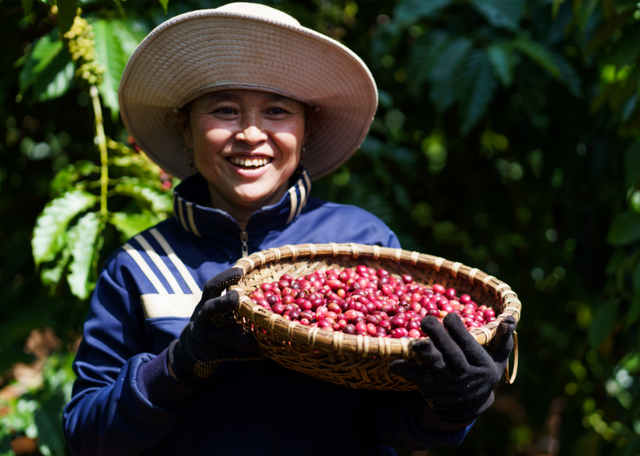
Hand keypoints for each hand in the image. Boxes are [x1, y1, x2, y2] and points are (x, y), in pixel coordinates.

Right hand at [167, 267, 261, 386]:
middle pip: (210, 309)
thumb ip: (229, 302)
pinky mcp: (209, 355)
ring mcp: (204, 338)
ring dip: (240, 340)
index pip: (211, 288)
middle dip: (223, 303)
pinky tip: (261, 354)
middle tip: (237, 297)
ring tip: (255, 342)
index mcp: (206, 304)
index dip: (224, 278)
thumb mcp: (214, 311)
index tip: (240, 270)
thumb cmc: (211, 325)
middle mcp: (202, 319)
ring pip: (222, 338)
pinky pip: (231, 355)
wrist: (189, 353)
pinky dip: (246, 355)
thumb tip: (260, 287)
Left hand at [389, 313, 515, 423]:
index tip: (449, 315)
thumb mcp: (497, 357)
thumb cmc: (482, 369)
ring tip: (415, 343)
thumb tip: (510, 318)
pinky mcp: (432, 390)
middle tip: (426, 319)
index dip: (459, 330)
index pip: (470, 346)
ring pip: (436, 368)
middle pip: (452, 356)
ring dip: (425, 355)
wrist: (469, 404)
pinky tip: (394, 364)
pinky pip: (418, 380)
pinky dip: (406, 372)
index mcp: (482, 365)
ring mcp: (448, 385)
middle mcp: (465, 376)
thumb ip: (503, 338)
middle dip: (439, 337)